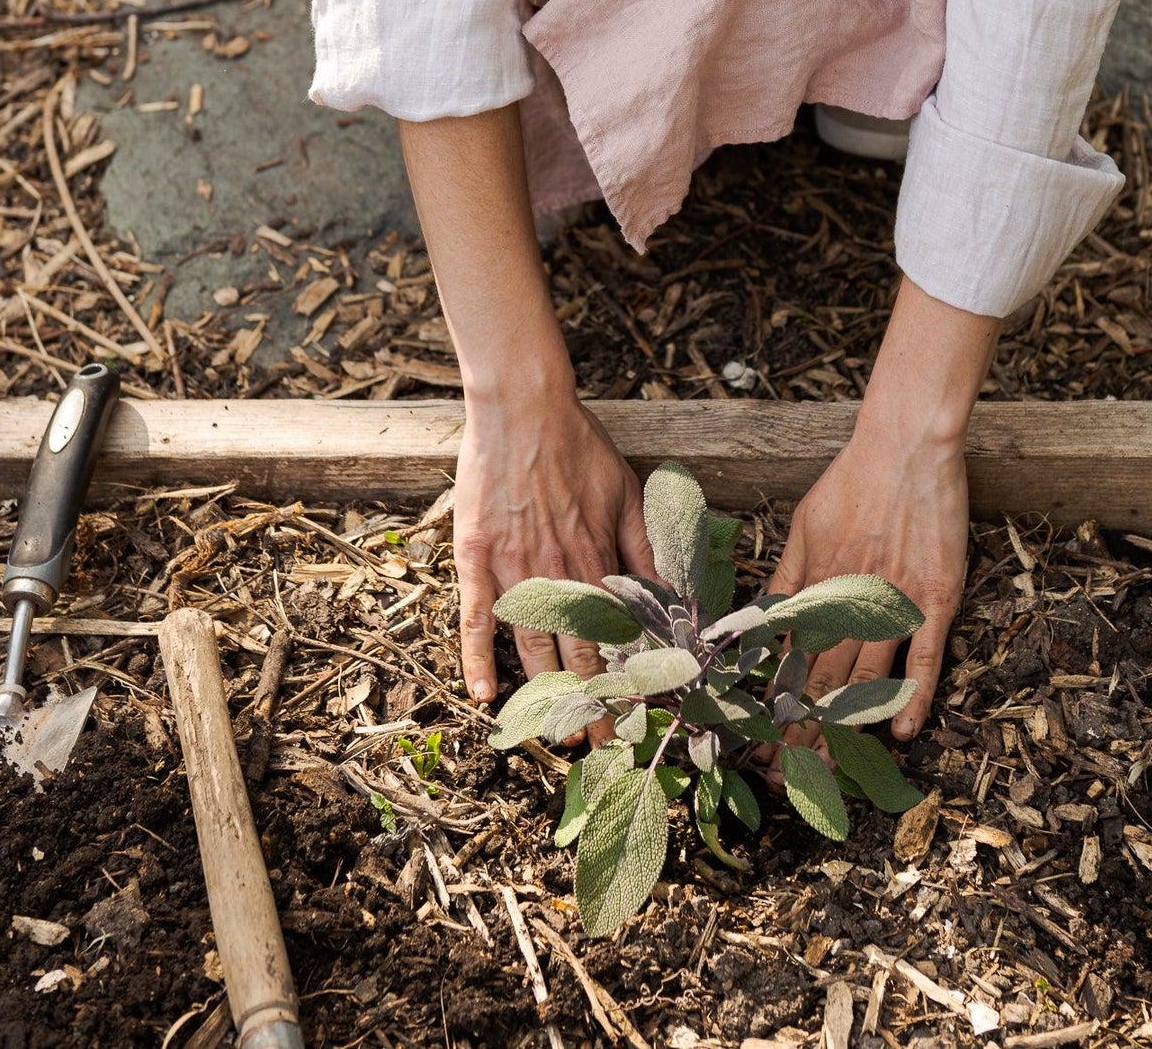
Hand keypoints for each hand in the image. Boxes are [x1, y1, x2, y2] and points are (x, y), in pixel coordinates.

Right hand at [453, 382, 654, 703]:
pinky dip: (477, 659)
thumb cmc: (578, 446)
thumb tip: (675, 594)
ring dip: (543, 692)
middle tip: (599, 742)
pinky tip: (483, 694)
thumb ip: (648, 547)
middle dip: (591, 700)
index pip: (618, 634)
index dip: (628, 676)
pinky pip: (476, 618)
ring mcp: (514, 569)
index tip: (639, 712)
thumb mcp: (628, 493)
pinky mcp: (477, 558)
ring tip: (553, 730)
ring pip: (530, 645)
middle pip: (577, 652)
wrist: (524, 410)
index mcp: (597, 560)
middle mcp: (558, 573)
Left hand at [767, 275, 995, 742]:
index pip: (788, 657)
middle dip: (799, 728)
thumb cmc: (854, 478)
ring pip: (864, 673)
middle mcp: (849, 598)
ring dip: (843, 723)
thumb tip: (763, 622)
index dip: (772, 701)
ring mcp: (894, 601)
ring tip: (825, 767)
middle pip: (821, 676)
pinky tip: (900, 729)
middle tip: (782, 773)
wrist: (907, 444)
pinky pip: (923, 654)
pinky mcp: (935, 596)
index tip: (756, 740)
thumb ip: (788, 574)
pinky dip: (912, 693)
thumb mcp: (803, 521)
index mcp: (815, 581)